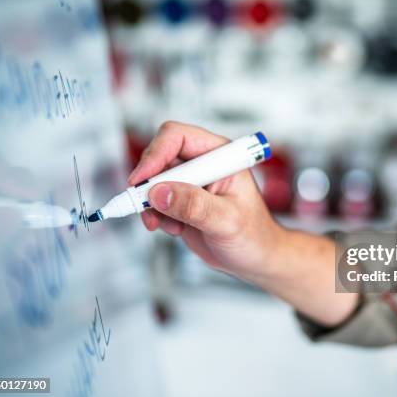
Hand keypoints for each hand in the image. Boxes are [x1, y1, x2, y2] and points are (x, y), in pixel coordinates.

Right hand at [128, 122, 284, 281]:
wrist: (255, 258)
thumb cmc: (255, 235)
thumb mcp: (228, 220)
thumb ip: (195, 206)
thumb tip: (160, 193)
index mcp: (220, 156)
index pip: (178, 138)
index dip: (155, 154)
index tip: (141, 180)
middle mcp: (203, 164)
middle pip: (159, 158)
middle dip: (149, 185)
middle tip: (145, 207)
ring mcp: (190, 183)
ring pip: (153, 182)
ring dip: (152, 205)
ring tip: (171, 226)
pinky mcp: (181, 202)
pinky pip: (154, 202)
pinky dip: (156, 217)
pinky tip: (176, 230)